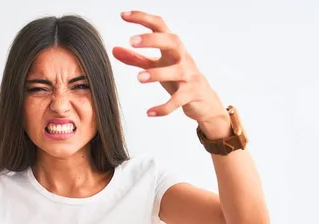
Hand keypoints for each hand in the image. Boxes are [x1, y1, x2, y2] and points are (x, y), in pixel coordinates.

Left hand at [112, 10, 227, 127]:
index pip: (159, 26)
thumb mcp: (157, 65)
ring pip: (176, 71)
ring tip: (139, 78)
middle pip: (171, 41)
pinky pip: (178, 100)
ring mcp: (189, 75)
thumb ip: (136, 58)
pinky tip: (149, 112)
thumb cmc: (178, 77)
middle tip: (131, 41)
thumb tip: (114, 50)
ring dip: (157, 73)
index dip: (142, 18)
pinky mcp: (192, 93)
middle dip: (152, 39)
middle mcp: (183, 57)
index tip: (123, 15)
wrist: (204, 100)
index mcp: (172, 47)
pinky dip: (164, 107)